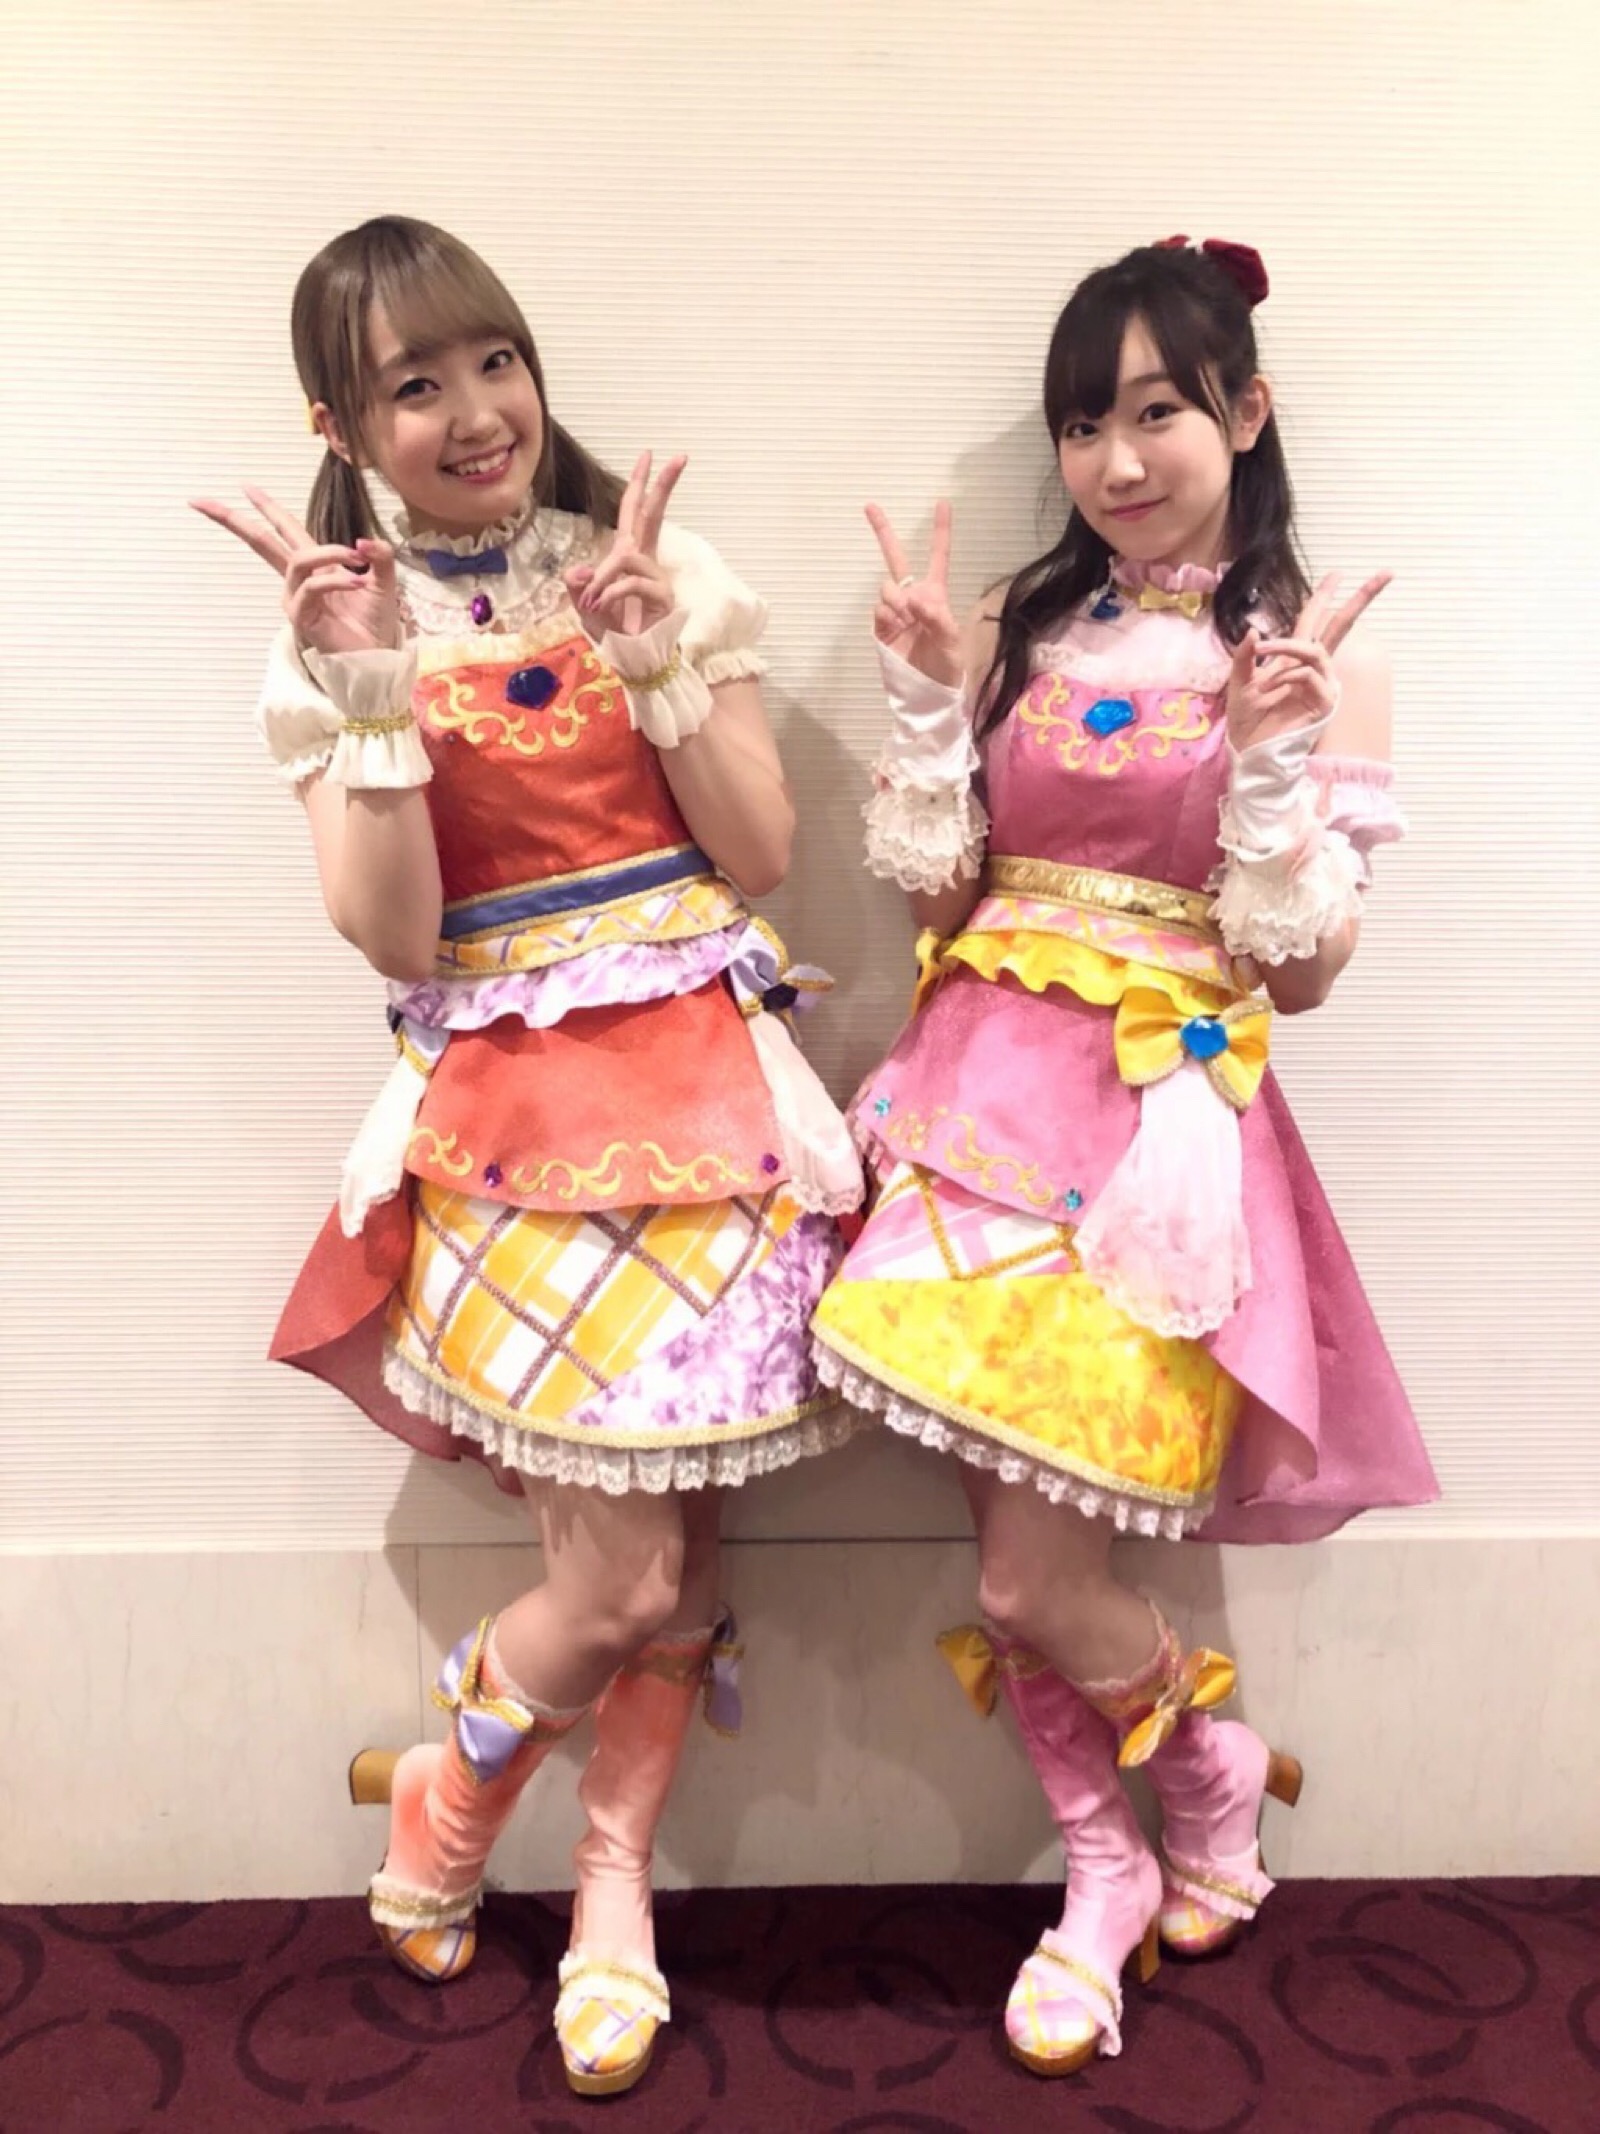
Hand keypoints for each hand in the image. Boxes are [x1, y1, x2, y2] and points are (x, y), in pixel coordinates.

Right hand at [190, 487, 399, 654]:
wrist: (378, 657)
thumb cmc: (374, 623)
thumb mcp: (383, 580)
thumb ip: (378, 555)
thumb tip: (363, 539)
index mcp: (315, 566)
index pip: (284, 530)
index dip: (266, 507)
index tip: (245, 486)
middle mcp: (299, 580)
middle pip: (260, 542)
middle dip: (233, 519)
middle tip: (201, 501)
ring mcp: (296, 598)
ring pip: (299, 560)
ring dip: (329, 552)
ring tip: (356, 557)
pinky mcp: (301, 617)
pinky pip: (312, 587)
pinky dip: (336, 580)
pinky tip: (356, 584)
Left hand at [565, 451, 683, 636]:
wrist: (632, 662)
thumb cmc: (612, 633)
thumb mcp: (584, 605)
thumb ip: (578, 585)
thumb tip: (578, 570)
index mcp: (630, 555)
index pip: (635, 513)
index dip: (640, 485)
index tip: (650, 456)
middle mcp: (646, 561)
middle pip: (654, 515)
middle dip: (663, 485)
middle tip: (679, 456)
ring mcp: (656, 578)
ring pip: (628, 556)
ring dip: (605, 576)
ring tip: (593, 601)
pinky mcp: (662, 597)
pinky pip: (632, 582)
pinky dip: (612, 592)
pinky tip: (602, 607)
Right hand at [865, 500, 960, 685]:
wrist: (927, 691)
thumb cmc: (947, 666)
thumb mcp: (952, 642)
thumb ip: (937, 618)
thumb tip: (914, 599)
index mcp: (936, 595)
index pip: (939, 557)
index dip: (940, 531)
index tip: (942, 502)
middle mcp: (913, 597)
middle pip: (896, 558)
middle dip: (883, 532)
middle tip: (870, 506)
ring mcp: (895, 611)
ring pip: (886, 587)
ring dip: (895, 599)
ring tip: (906, 620)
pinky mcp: (880, 626)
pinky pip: (879, 608)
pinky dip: (887, 615)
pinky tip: (897, 626)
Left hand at [1225, 570, 1390, 751]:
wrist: (1251, 751)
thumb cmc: (1247, 720)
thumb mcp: (1239, 681)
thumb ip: (1245, 656)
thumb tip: (1255, 629)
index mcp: (1295, 659)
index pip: (1314, 622)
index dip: (1325, 597)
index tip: (1338, 573)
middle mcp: (1314, 668)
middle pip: (1342, 626)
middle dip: (1362, 598)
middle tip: (1386, 573)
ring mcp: (1322, 684)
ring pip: (1313, 649)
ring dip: (1286, 645)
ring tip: (1262, 651)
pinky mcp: (1324, 702)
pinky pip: (1307, 675)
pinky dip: (1286, 676)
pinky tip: (1271, 690)